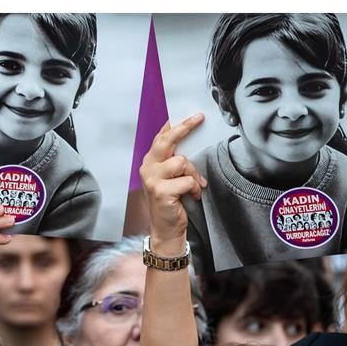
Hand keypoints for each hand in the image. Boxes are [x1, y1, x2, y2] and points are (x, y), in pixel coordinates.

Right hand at [138, 114, 207, 247]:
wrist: (166, 229)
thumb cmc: (172, 202)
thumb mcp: (172, 178)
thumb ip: (175, 160)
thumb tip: (190, 139)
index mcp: (150, 162)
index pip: (161, 137)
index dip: (175, 125)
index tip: (192, 115)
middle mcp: (147, 167)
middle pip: (166, 140)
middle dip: (184, 128)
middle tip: (199, 118)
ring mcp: (152, 179)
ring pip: (181, 162)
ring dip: (193, 174)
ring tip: (195, 186)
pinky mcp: (160, 191)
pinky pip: (186, 180)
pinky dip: (194, 188)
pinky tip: (193, 196)